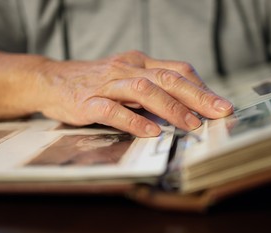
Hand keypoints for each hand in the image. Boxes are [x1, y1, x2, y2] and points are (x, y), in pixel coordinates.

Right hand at [0, 49, 232, 136]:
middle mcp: (126, 69)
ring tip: (190, 124)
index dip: (200, 87)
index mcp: (138, 63)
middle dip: (197, 96)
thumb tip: (185, 106)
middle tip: (219, 112)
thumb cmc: (94, 82)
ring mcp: (107, 84)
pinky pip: (113, 110)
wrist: (51, 80)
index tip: (219, 104)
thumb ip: (152, 87)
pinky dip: (134, 120)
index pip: (176, 70)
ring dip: (170, 107)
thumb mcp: (126, 77)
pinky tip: (150, 132)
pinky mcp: (88, 101)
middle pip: (167, 78)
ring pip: (144, 90)